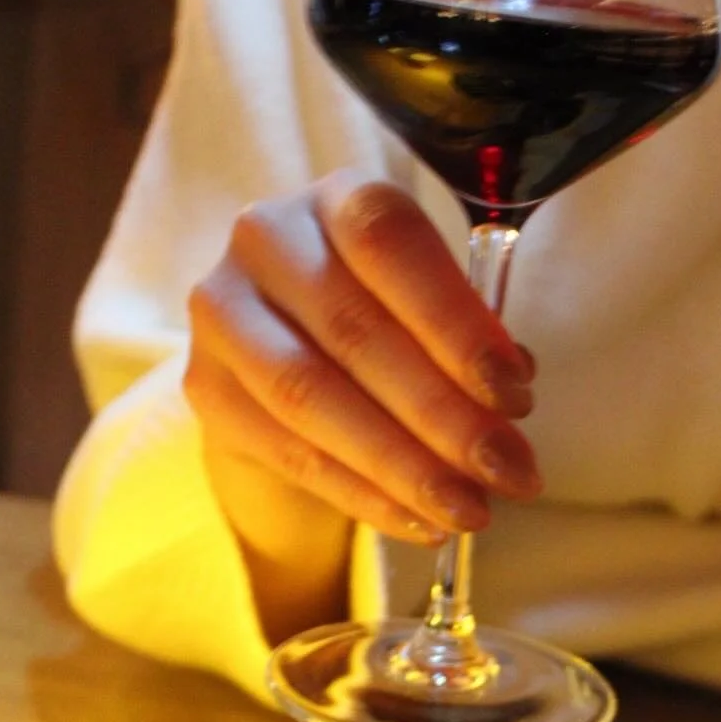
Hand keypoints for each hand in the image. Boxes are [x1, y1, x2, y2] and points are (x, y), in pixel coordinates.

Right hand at [185, 172, 540, 552]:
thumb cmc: (385, 313)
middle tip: (509, 474)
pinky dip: (361, 495)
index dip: (455, 323)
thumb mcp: (434, 306)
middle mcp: (267, 239)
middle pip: (355, 332)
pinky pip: (288, 451)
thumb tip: (510, 399)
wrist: (286, 343)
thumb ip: (472, 338)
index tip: (515, 397)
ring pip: (312, 396)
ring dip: (402, 466)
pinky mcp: (205, 387)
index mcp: (338, 199)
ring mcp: (223, 312)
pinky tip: (418, 522)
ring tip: (468, 511)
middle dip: (445, 416)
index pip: (390, 246)